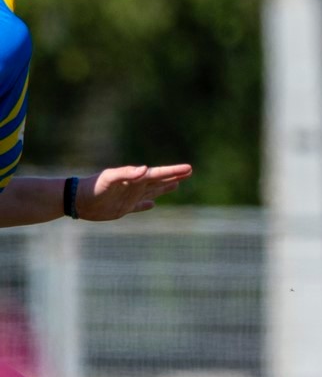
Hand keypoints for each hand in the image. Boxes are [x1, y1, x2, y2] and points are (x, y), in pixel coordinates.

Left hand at [78, 164, 192, 219]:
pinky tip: (152, 205)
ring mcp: (130, 197)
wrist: (76, 200)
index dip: (174, 171)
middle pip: (159, 181)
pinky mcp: (123, 208)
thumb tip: (145, 169)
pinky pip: (139, 206)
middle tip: (189, 171)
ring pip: (152, 192)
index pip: (158, 174)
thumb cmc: (92, 187)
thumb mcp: (109, 178)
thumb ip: (127, 173)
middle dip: (174, 176)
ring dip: (164, 188)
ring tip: (177, 184)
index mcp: (135, 179)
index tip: (188, 168)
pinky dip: (146, 205)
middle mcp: (135, 187)